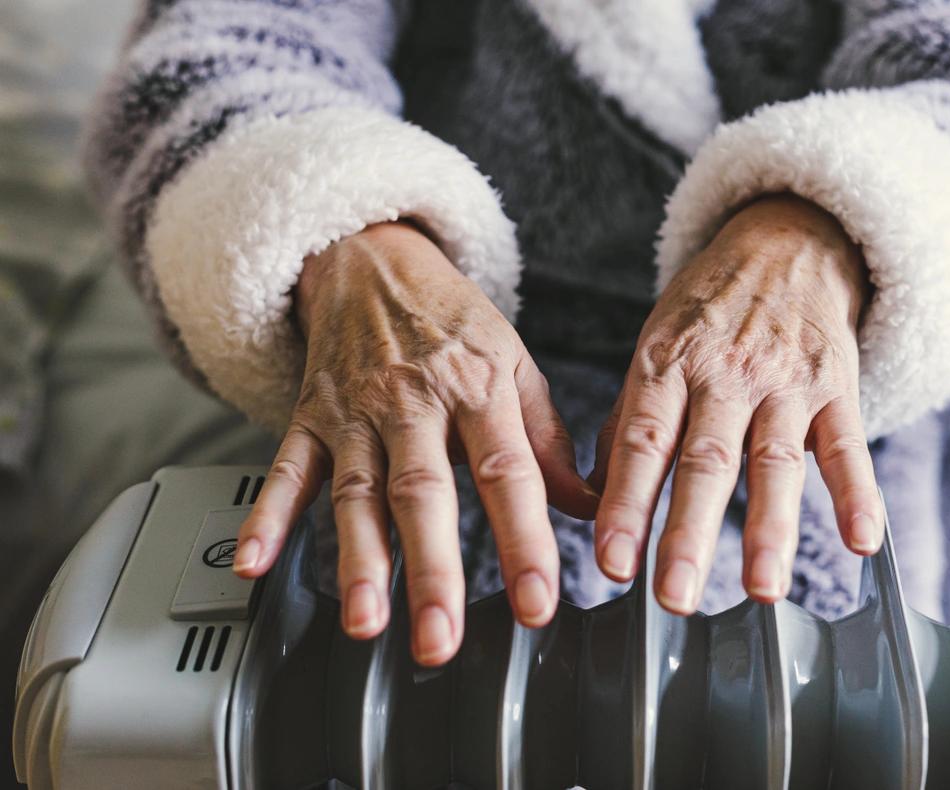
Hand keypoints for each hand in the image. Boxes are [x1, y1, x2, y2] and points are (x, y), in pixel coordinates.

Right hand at [232, 220, 597, 664]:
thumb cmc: (450, 321)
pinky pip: (284, 469)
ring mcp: (355, 410)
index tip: (537, 603)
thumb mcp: (513, 365)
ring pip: (356, 491)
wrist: (370, 258)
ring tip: (365, 622)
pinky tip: (254, 563)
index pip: (508, 475)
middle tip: (441, 640)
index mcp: (478, 388)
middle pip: (425, 493)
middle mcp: (414, 401)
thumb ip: (548, 442)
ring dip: (358, 561)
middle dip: (434, 572)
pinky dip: (266, 516)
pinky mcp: (307, 416)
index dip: (525, 542)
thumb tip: (591, 505)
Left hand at [590, 193, 883, 613]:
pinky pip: (848, 443)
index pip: (643, 444)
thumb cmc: (708, 307)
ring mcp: (784, 380)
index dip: (626, 506)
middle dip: (689, 534)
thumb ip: (629, 422)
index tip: (611, 564)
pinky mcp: (835, 385)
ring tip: (762, 590)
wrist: (787, 241)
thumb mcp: (654, 344)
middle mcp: (724, 373)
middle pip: (705, 461)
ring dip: (771, 529)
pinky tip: (862, 541)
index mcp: (667, 363)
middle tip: (673, 596)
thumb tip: (591, 501)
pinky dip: (857, 493)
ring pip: (776, 460)